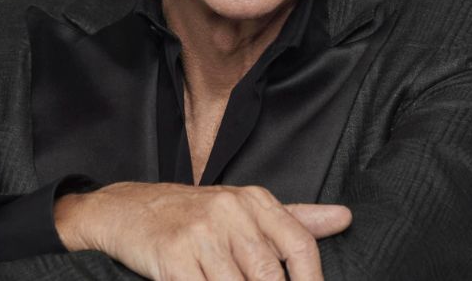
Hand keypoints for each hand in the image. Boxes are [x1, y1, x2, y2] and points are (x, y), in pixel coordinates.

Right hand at [55, 182, 350, 280]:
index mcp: (253, 200)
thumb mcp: (243, 208)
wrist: (126, 209)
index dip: (312, 280)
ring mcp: (200, 233)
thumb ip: (294, 219)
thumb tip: (345, 217)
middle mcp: (229, 211)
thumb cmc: (192, 215)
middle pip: (269, 275)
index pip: (299, 244)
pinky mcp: (173, 257)